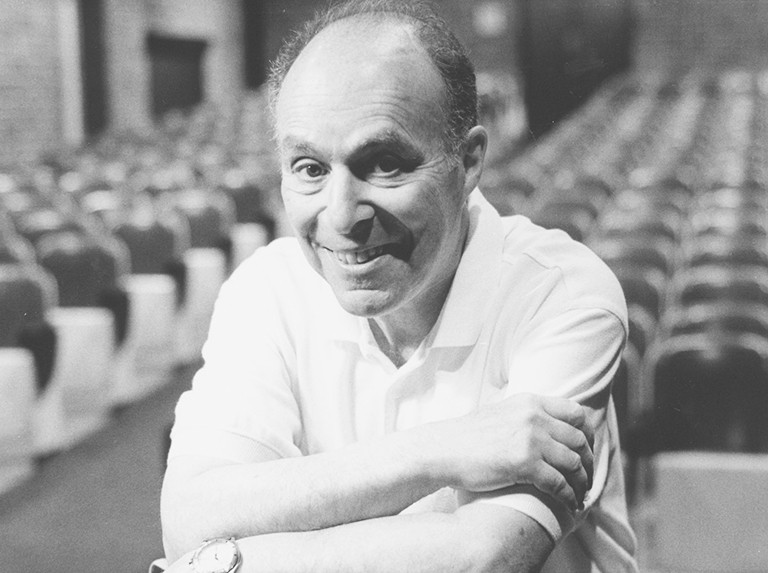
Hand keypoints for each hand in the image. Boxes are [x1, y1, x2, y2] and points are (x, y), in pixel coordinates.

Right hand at [419, 393, 593, 510]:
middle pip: (579, 439)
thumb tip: (549, 426)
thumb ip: (526, 415)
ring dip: (581, 482)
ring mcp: (531, 439)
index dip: (587, 434)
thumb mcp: (502, 413)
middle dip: (588, 462)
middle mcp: (534, 417)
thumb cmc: (468, 437)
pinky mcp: (525, 464)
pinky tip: (569, 504)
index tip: (587, 451)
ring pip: (574, 463)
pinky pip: (559, 483)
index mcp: (530, 402)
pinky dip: (568, 496)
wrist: (443, 450)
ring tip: (580, 494)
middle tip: (587, 477)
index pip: (575, 413)